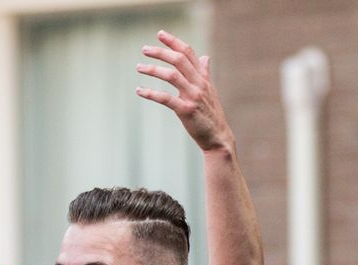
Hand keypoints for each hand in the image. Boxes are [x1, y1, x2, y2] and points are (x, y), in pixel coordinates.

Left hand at [136, 31, 233, 153]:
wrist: (218, 137)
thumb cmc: (211, 114)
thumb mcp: (210, 91)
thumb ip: (205, 73)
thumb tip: (205, 57)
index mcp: (203, 77)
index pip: (188, 53)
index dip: (174, 42)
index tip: (160, 34)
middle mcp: (199, 84)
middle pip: (178, 60)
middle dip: (160, 52)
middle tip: (144, 49)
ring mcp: (193, 96)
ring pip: (171, 75)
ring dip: (153, 69)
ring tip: (139, 67)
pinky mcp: (186, 110)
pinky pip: (165, 98)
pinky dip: (150, 93)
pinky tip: (139, 91)